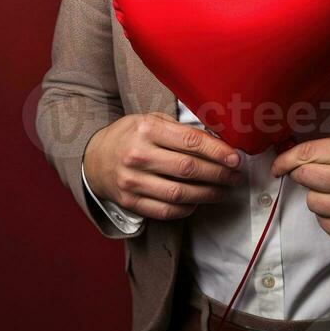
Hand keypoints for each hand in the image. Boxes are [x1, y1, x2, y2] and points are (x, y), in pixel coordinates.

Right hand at [82, 111, 243, 220]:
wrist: (94, 158)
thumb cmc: (129, 135)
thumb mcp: (150, 119)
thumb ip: (179, 128)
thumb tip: (216, 140)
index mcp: (146, 130)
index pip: (190, 141)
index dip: (217, 151)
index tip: (235, 158)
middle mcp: (138, 155)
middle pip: (188, 169)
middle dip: (218, 174)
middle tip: (235, 176)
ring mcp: (133, 181)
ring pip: (180, 193)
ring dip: (208, 194)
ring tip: (223, 190)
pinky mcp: (130, 202)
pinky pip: (166, 211)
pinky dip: (187, 208)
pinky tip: (198, 201)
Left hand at [271, 136, 329, 253]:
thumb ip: (329, 151)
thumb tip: (289, 158)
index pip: (306, 153)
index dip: (285, 159)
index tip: (277, 165)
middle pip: (303, 176)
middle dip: (303, 176)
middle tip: (315, 177)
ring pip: (311, 202)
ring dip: (319, 198)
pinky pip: (322, 222)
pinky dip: (329, 217)